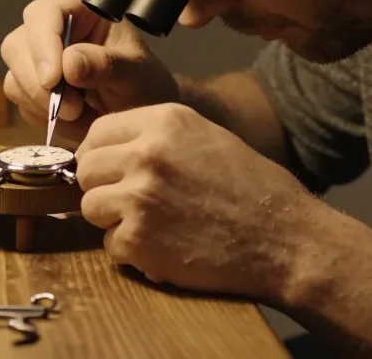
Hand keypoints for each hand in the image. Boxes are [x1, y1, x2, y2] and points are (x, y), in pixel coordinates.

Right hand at [1, 0, 178, 141]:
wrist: (142, 112)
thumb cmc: (145, 83)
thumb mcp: (137, 74)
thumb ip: (106, 65)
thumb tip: (69, 62)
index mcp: (79, 5)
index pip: (44, 13)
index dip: (43, 45)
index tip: (54, 79)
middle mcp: (50, 25)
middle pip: (17, 46)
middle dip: (40, 84)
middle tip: (74, 109)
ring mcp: (36, 56)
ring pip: (15, 77)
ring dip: (44, 105)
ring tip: (84, 114)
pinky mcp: (30, 84)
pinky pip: (20, 101)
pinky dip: (44, 117)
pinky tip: (75, 118)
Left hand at [76, 103, 323, 303]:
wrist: (285, 238)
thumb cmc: (252, 189)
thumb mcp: (205, 137)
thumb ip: (156, 137)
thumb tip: (110, 150)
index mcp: (164, 121)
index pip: (99, 131)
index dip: (100, 154)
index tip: (110, 172)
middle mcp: (146, 152)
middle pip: (86, 169)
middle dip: (102, 187)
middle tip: (130, 203)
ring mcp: (139, 195)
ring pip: (90, 206)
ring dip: (113, 220)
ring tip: (150, 225)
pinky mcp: (139, 238)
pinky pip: (110, 244)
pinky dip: (131, 251)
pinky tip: (162, 248)